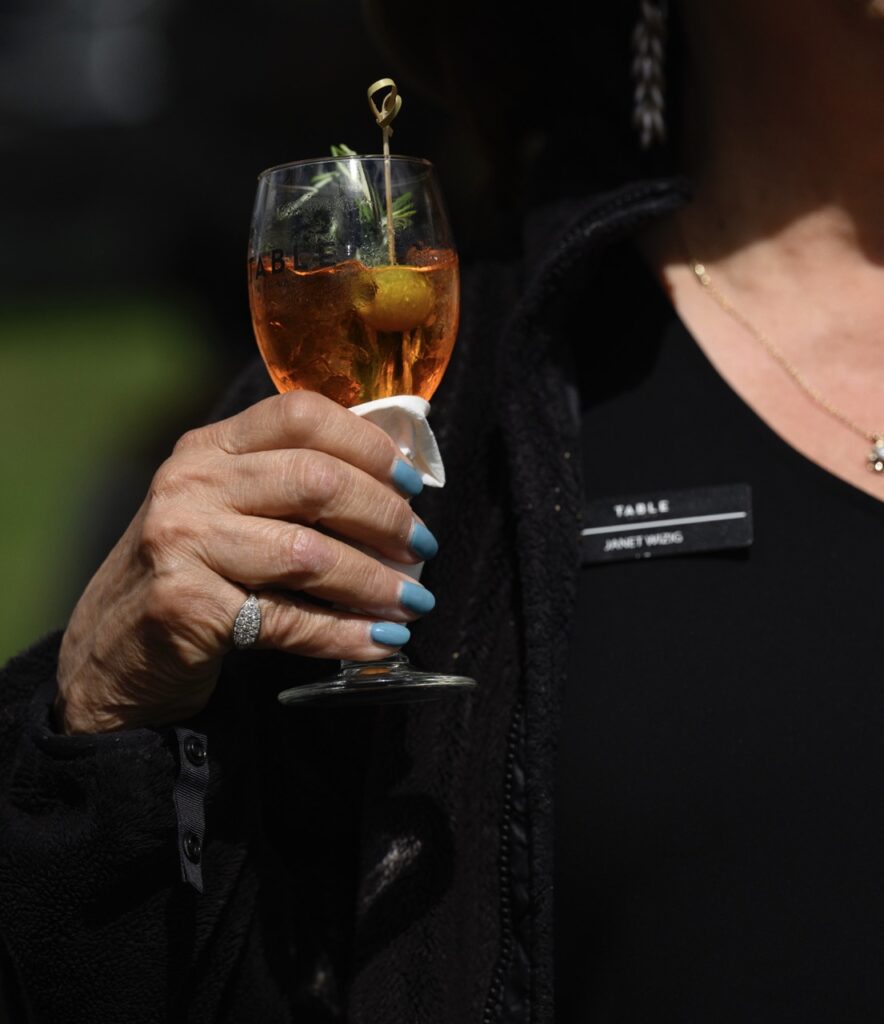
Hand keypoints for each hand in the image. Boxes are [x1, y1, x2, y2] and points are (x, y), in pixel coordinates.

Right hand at [56, 391, 436, 733]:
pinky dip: (347, 636)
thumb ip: (288, 486)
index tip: (411, 484)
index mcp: (209, 447)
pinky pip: (290, 621)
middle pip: (316, 480)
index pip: (301, 414)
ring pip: (309, 554)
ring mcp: (183, 541)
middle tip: (422, 549)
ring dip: (376, 583)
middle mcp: (192, 483)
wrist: (111, 649)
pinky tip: (381, 642)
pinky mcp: (186, 606)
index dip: (369, 446)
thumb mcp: (226, 508)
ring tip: (414, 602)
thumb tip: (396, 491)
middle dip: (386, 518)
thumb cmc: (191, 573)